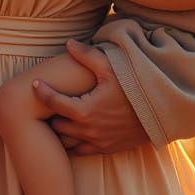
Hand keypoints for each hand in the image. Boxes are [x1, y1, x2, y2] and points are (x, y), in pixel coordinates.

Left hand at [32, 39, 147, 154]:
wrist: (160, 112)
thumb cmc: (134, 87)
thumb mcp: (110, 67)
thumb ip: (87, 55)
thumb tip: (68, 43)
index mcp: (86, 110)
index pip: (53, 102)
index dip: (40, 91)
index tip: (34, 83)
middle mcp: (89, 130)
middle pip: (56, 125)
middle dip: (48, 114)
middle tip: (44, 101)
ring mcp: (98, 142)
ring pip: (67, 142)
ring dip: (59, 131)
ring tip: (55, 116)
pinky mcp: (107, 148)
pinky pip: (81, 151)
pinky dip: (73, 143)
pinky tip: (71, 130)